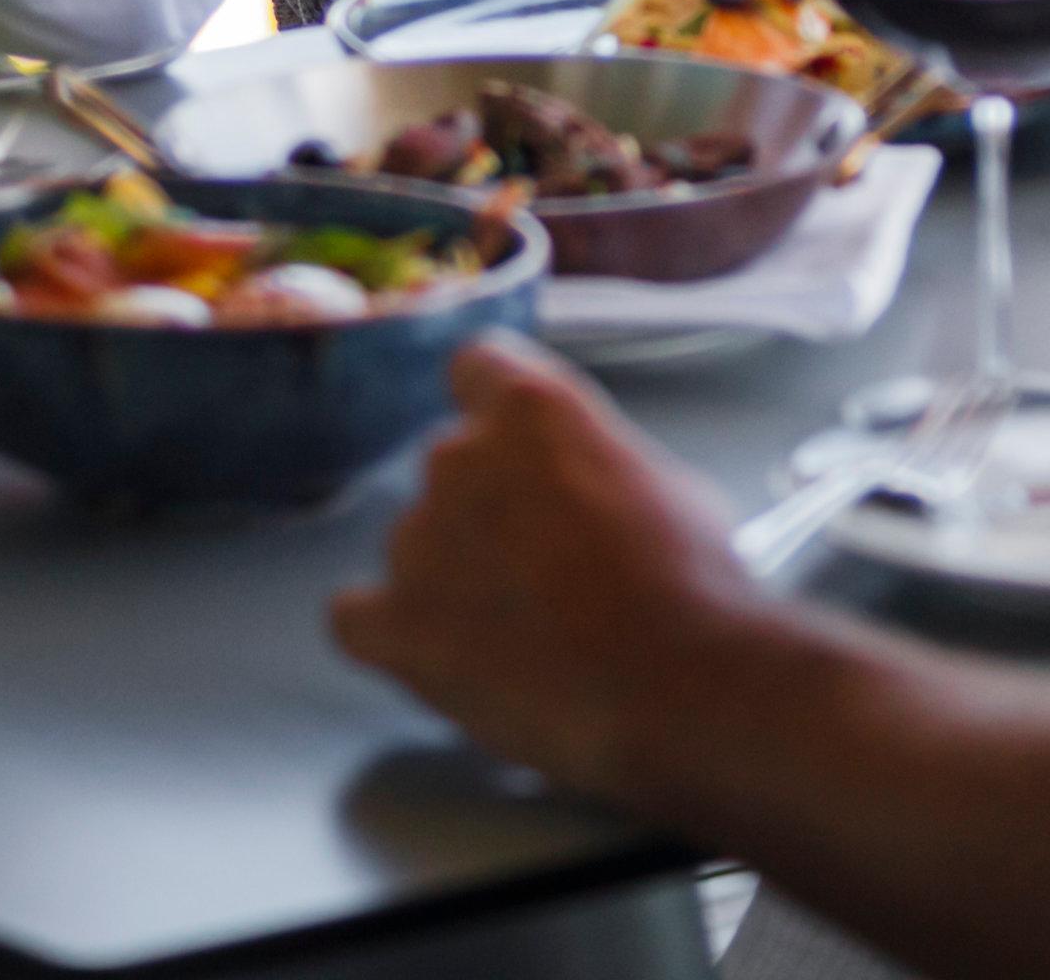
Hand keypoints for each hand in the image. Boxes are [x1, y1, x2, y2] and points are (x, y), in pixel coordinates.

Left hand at [328, 334, 763, 808]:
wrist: (675, 683)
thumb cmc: (693, 581)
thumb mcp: (665, 481)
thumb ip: (596, 466)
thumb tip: (582, 497)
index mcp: (530, 406)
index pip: (477, 366)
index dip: (496, 405)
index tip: (518, 447)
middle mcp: (457, 456)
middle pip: (450, 466)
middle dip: (485, 507)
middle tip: (541, 564)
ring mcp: (416, 540)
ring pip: (415, 545)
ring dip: (450, 576)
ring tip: (515, 635)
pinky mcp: (394, 624)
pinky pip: (356, 618)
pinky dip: (391, 633)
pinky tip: (438, 654)